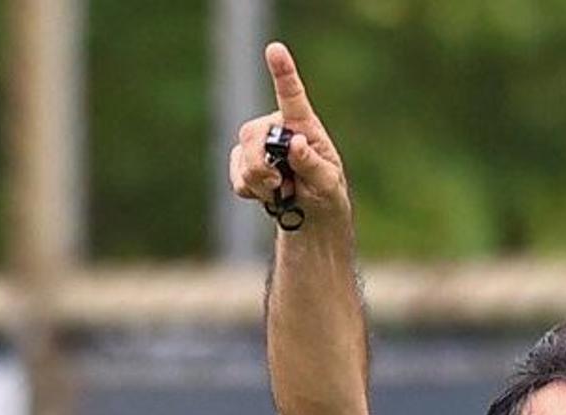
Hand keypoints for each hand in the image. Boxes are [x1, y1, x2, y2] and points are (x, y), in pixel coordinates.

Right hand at [227, 43, 351, 232]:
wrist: (310, 214)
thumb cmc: (326, 192)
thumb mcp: (328, 182)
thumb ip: (312, 164)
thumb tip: (295, 144)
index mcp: (304, 124)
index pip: (292, 96)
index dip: (283, 72)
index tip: (275, 49)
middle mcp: (277, 127)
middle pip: (252, 134)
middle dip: (261, 165)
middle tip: (280, 184)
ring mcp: (257, 144)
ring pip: (242, 158)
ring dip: (260, 182)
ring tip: (282, 190)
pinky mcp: (243, 162)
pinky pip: (237, 178)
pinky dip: (251, 191)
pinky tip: (267, 193)